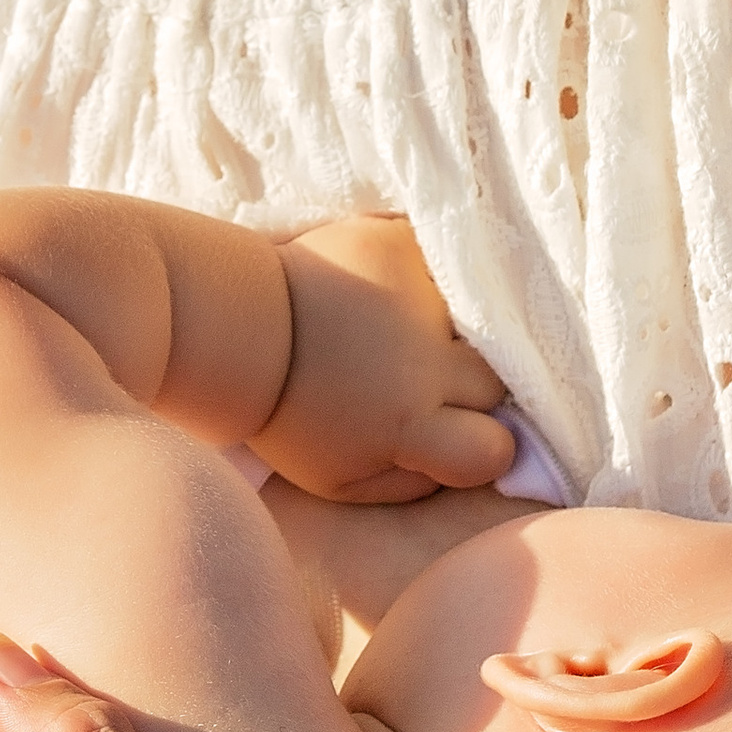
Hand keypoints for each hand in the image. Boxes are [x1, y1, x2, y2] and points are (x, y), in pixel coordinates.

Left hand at [256, 215, 515, 504]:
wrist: (237, 331)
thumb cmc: (289, 416)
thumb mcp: (340, 481)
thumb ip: (412, 486)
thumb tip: (471, 467)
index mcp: (408, 425)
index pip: (493, 449)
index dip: (484, 447)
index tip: (457, 434)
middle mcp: (423, 362)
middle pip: (494, 380)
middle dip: (471, 384)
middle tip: (426, 376)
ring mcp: (416, 297)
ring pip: (480, 316)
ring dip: (457, 328)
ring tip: (413, 329)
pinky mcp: (398, 245)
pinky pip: (447, 260)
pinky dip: (433, 274)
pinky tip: (401, 285)